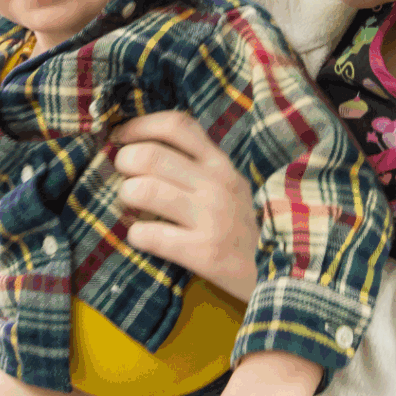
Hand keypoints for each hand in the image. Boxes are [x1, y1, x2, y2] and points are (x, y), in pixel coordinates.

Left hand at [111, 111, 257, 301]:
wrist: (274, 270)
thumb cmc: (240, 225)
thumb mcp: (228, 184)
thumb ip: (196, 165)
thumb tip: (143, 149)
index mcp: (220, 162)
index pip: (177, 125)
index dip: (140, 125)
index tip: (120, 136)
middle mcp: (217, 183)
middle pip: (151, 155)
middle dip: (123, 161)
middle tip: (121, 174)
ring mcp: (212, 217)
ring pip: (145, 190)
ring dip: (125, 196)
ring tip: (128, 204)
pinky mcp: (205, 252)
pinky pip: (151, 235)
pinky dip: (136, 234)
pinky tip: (141, 235)